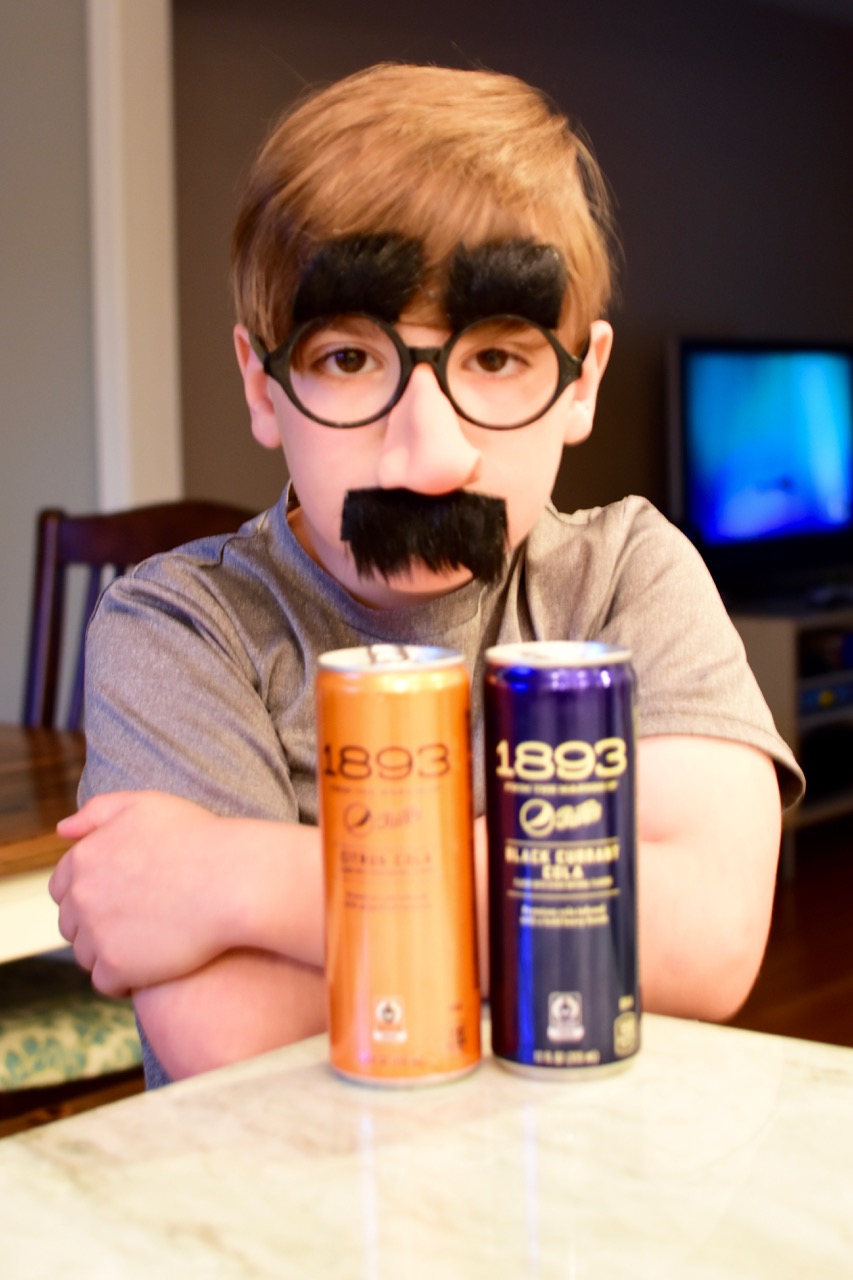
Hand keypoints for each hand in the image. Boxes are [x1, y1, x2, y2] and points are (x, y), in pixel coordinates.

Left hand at [50, 791, 235, 995]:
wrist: (235, 881)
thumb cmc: (198, 839)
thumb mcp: (146, 805)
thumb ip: (98, 812)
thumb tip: (62, 831)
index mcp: (83, 857)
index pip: (63, 887)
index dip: (93, 893)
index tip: (124, 897)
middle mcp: (81, 896)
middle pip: (72, 924)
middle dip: (99, 924)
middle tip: (143, 921)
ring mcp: (96, 934)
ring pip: (87, 955)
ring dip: (112, 952)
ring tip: (151, 943)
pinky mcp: (116, 967)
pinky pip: (106, 982)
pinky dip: (125, 979)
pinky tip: (154, 966)